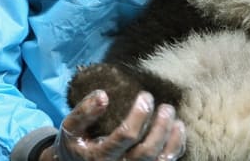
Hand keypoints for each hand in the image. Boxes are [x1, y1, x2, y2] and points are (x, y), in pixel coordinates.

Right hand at [46, 89, 186, 160]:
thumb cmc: (78, 142)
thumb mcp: (71, 128)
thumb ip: (83, 112)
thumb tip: (103, 96)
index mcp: (99, 157)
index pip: (126, 136)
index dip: (139, 115)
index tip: (145, 96)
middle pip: (146, 152)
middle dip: (160, 127)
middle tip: (166, 107)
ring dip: (171, 138)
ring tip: (173, 115)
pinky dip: (175, 146)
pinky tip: (177, 127)